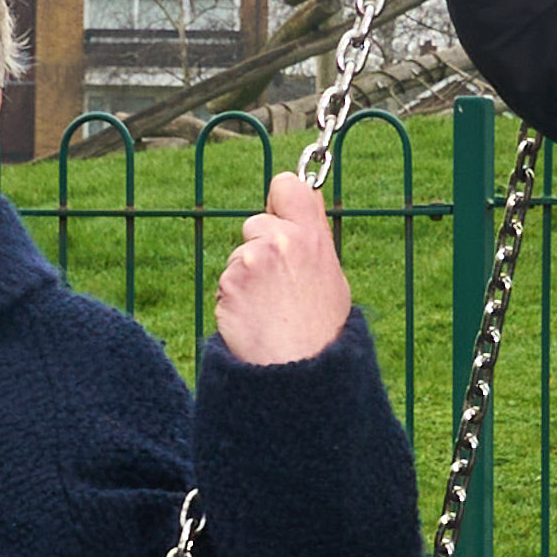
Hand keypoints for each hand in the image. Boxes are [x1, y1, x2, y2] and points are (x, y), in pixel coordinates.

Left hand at [212, 177, 351, 366]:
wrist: (300, 371)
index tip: (280, 213)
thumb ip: (312, 236)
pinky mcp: (228, 283)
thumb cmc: (321, 330)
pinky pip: (225, 281)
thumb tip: (303, 195)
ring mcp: (251, 261)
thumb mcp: (331, 276)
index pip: (287, 184)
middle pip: (255, 223)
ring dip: (245, 276)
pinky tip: (253, 319)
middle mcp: (282, 241)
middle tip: (278, 285)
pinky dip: (233, 298)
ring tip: (269, 308)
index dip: (280, 198)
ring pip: (238, 255)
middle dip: (259, 246)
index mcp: (313, 237)